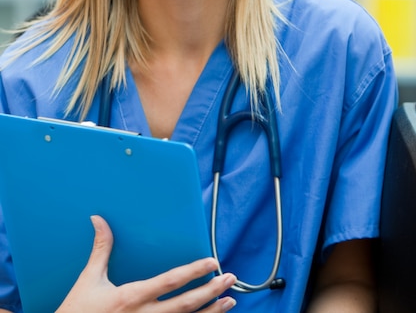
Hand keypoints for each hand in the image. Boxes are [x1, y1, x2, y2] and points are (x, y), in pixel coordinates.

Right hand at [56, 215, 236, 312]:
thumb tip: (99, 220)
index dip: (193, 272)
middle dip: (210, 291)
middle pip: (185, 304)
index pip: (170, 282)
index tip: (211, 263)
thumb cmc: (78, 311)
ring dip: (210, 312)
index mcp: (131, 297)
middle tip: (230, 279)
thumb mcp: (89, 279)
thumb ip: (101, 249)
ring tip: (229, 301)